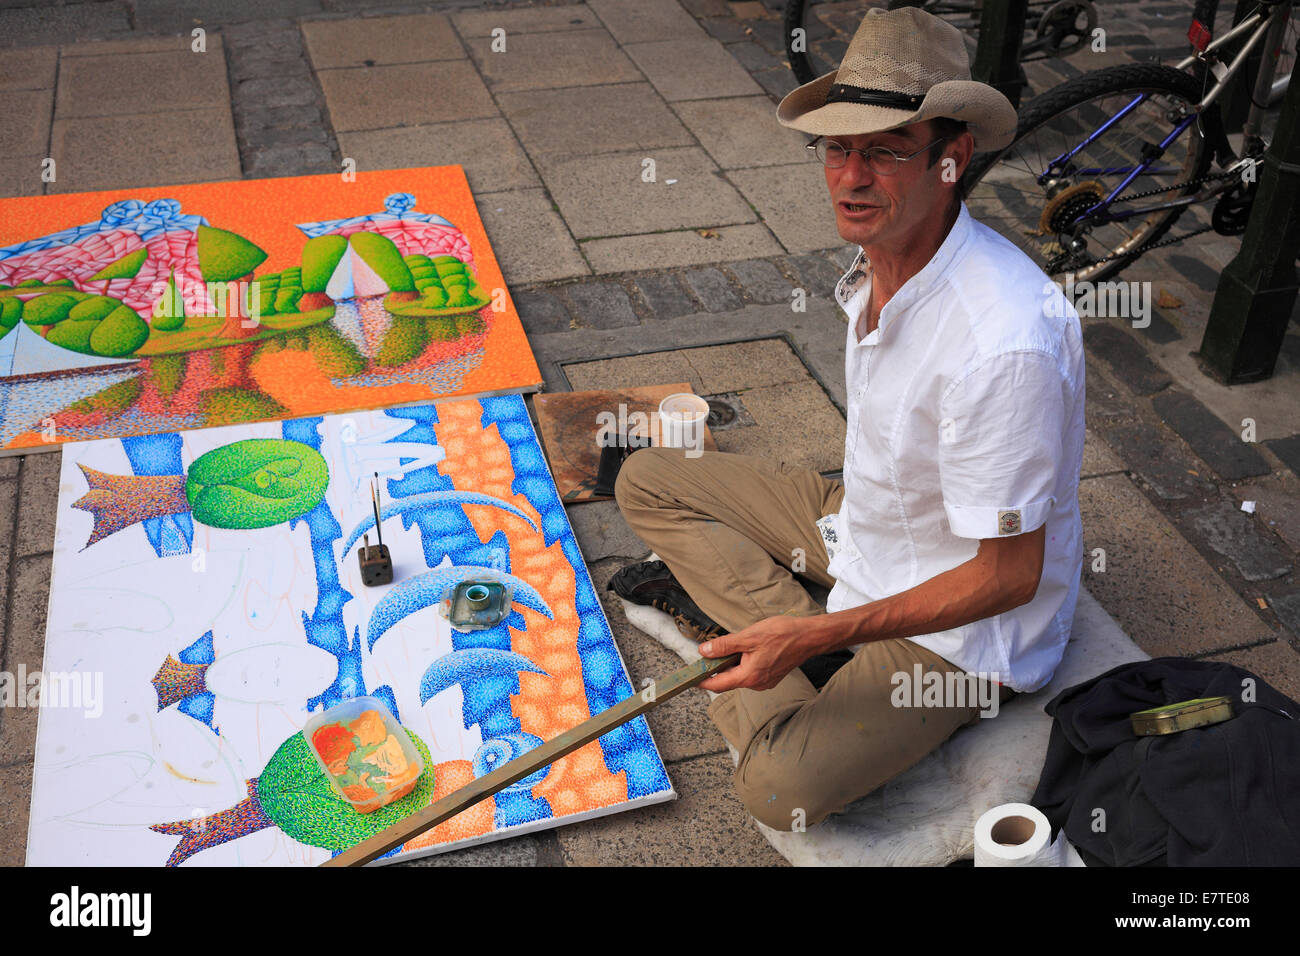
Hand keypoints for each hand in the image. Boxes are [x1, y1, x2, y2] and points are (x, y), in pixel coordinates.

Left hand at [697, 615, 819, 692]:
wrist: (809, 637)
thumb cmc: (782, 635)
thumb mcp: (749, 637)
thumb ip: (724, 645)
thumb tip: (704, 652)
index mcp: (749, 676)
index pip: (719, 684)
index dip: (703, 681)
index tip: (691, 678)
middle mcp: (757, 684)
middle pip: (729, 680)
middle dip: (717, 669)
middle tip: (707, 654)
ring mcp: (766, 681)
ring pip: (740, 675)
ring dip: (731, 664)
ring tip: (729, 647)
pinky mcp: (772, 676)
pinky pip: (751, 672)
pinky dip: (743, 663)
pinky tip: (746, 650)